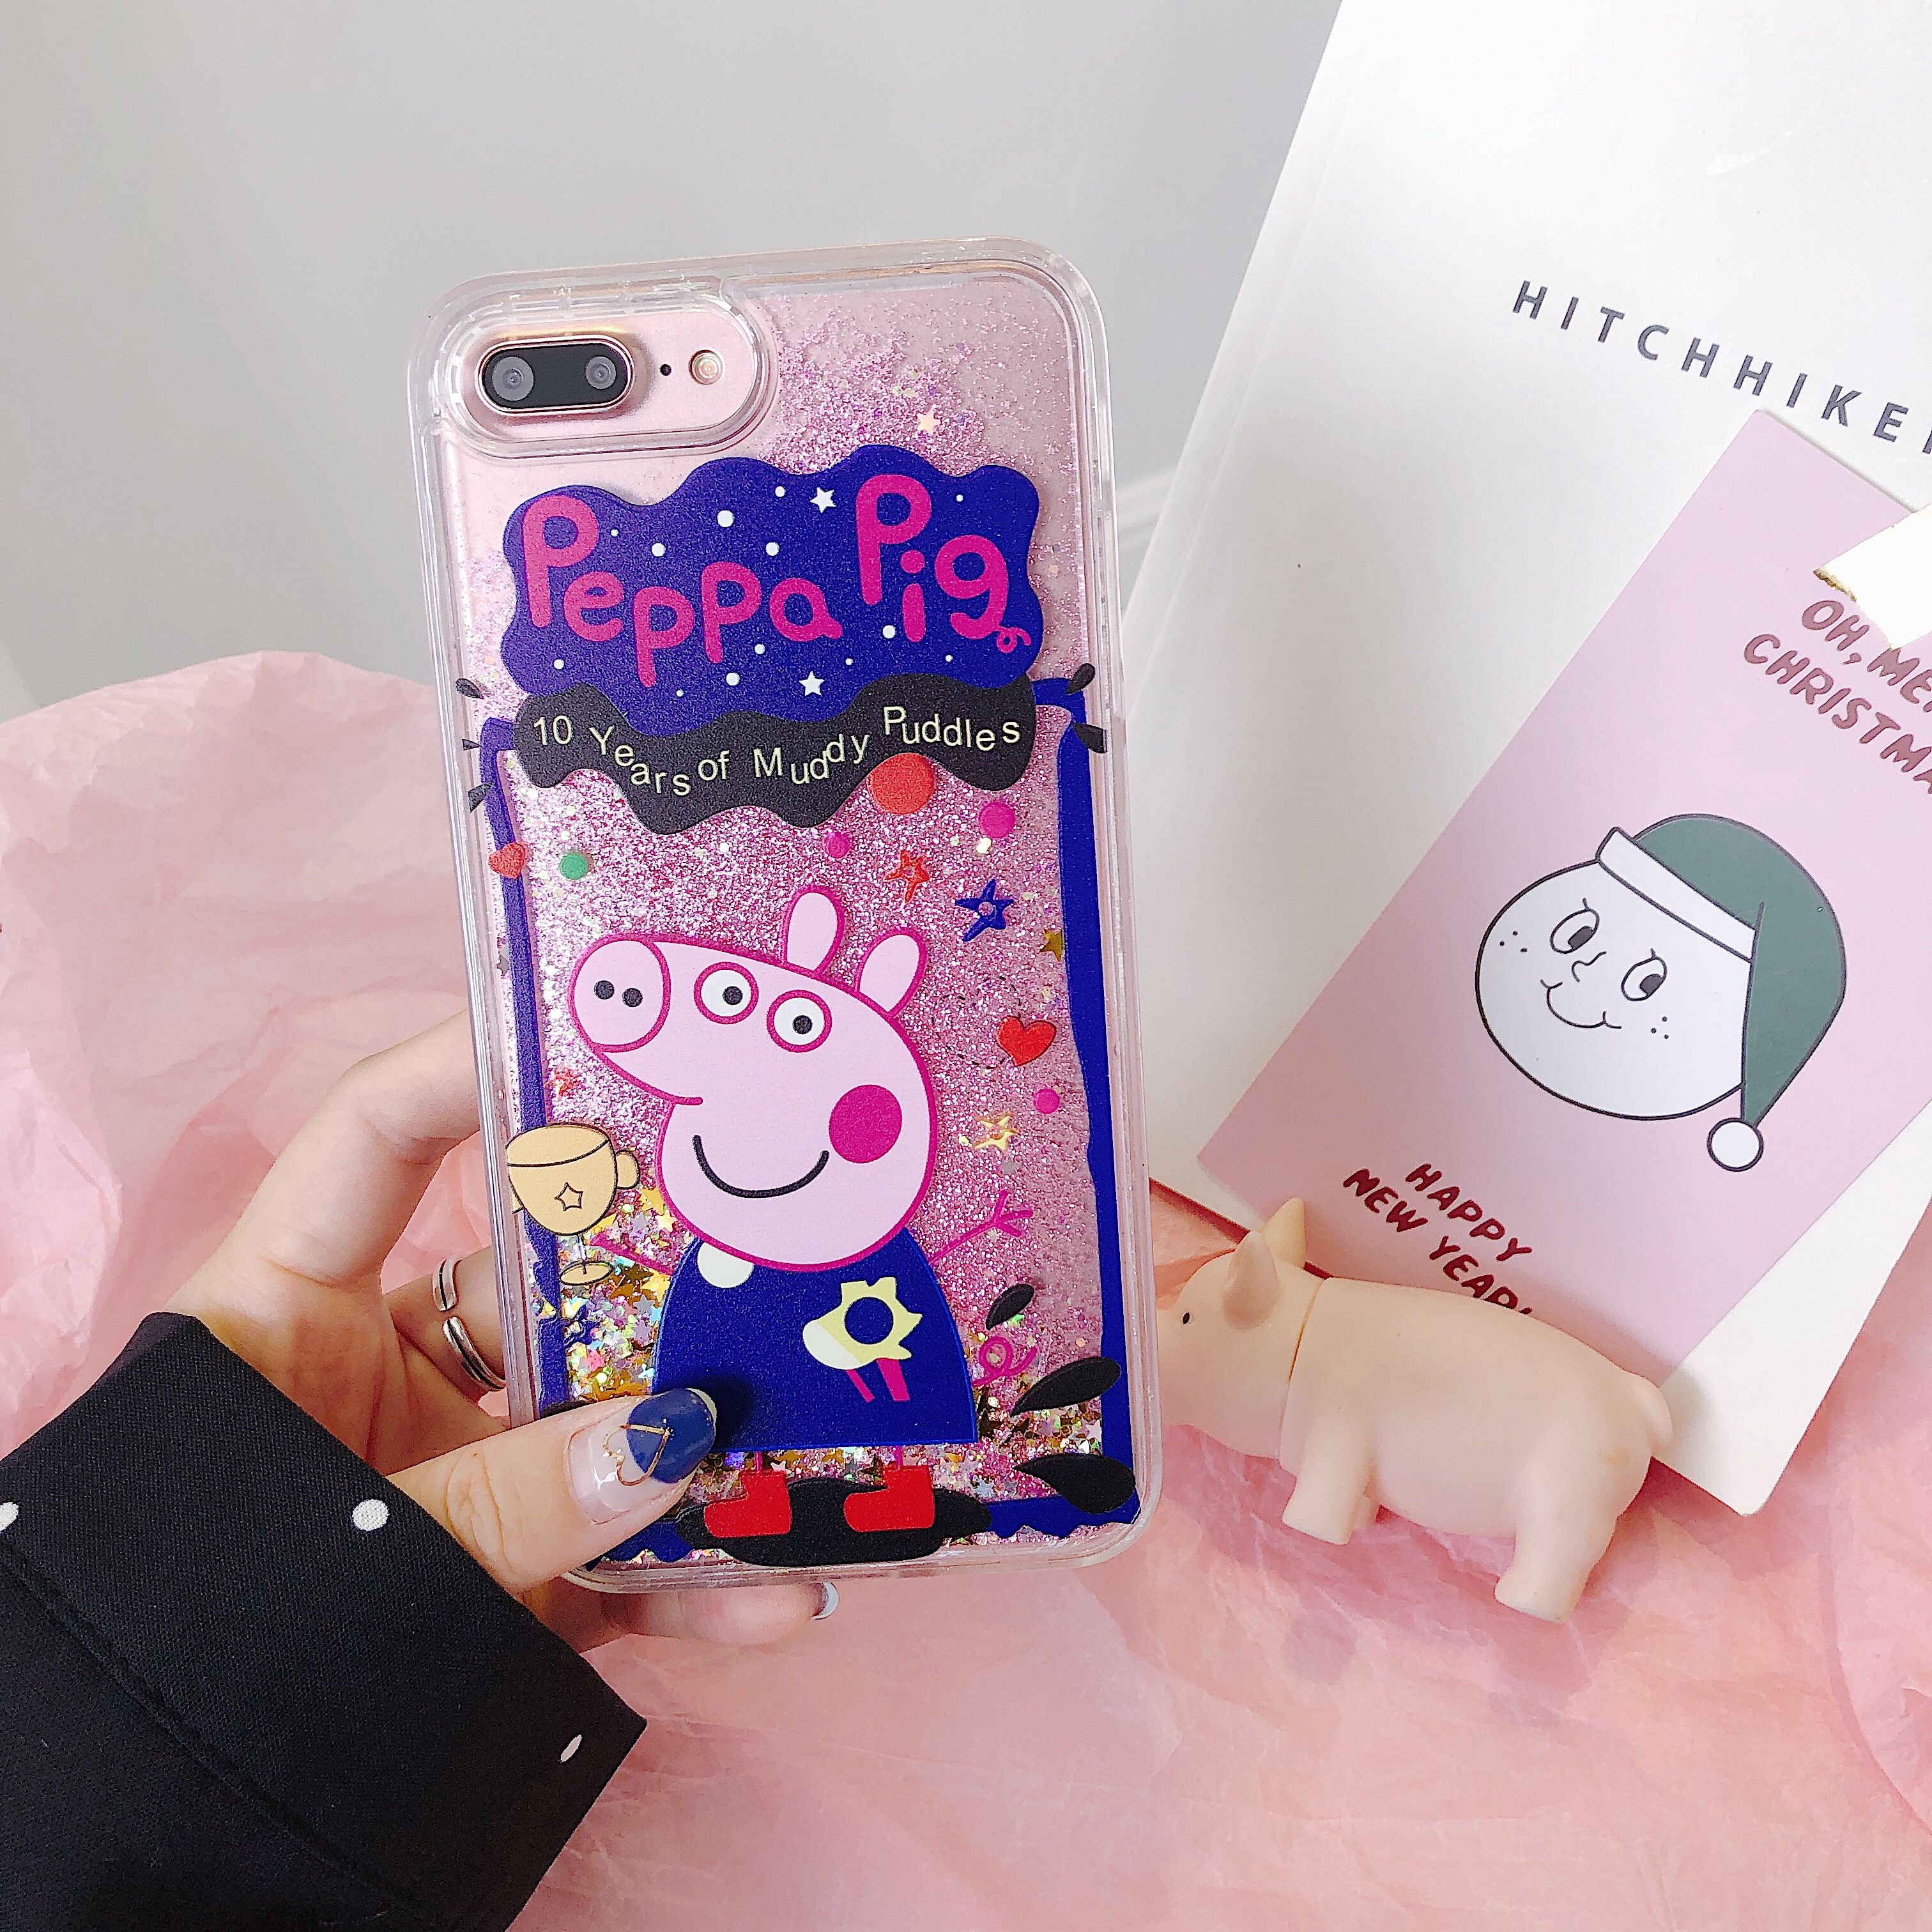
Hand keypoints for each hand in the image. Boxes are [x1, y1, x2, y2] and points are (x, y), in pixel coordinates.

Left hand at [169, 1015, 824, 1649]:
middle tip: (764, 1253)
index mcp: (286, 1317)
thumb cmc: (202, 1634)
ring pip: (596, 1428)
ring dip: (704, 1451)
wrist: (166, 1816)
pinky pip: (611, 1561)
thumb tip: (678, 1439)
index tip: (591, 1035)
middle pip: (536, 1290)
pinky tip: (778, 1599)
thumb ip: (506, 1501)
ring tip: (811, 1449)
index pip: (375, 1143)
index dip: (464, 1071)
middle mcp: (377, 1376)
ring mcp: (451, 1474)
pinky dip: (691, 1587)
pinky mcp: (502, 1577)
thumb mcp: (348, 1552)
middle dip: (652, 1287)